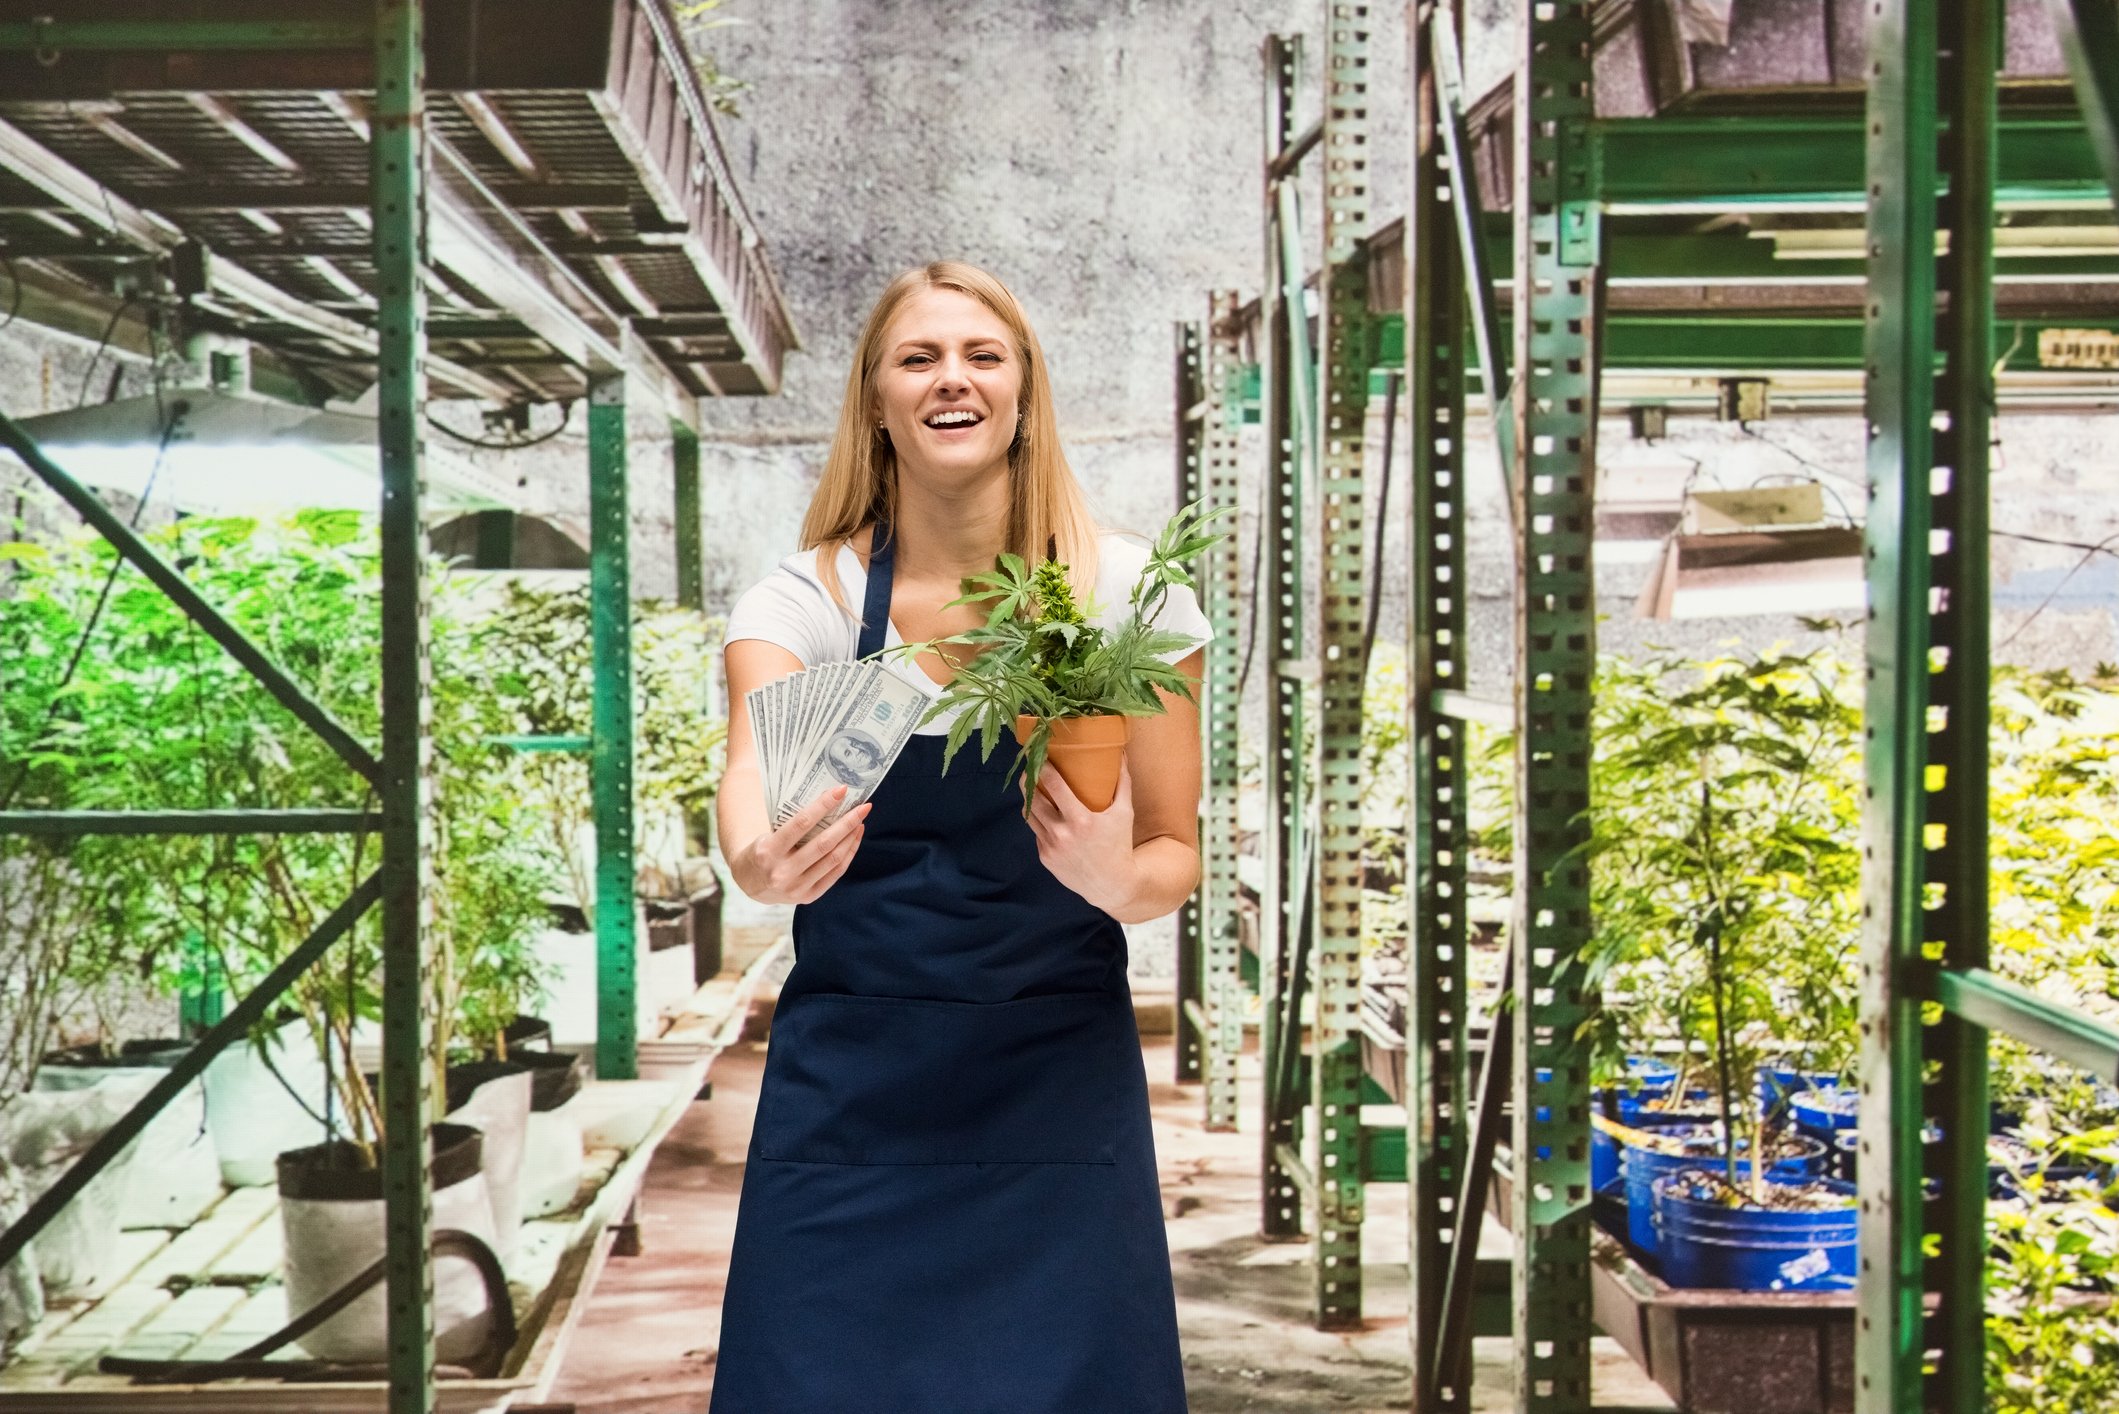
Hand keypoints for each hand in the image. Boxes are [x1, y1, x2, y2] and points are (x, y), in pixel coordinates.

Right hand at [727, 787, 870, 904]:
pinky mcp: (808, 896)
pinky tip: (854, 839)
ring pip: (833, 859)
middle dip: (847, 822)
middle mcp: (782, 873)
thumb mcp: (766, 834)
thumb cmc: (762, 850)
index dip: (823, 805)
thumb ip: (791, 823)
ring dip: (851, 837)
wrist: (751, 884)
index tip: (841, 790)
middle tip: (863, 806)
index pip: (800, 824)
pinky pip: (835, 873)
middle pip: (823, 844)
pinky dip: (848, 854)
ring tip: (860, 820)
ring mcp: (796, 888)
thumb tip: (826, 798)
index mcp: (768, 851)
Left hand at [1025, 760, 1140, 916]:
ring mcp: (1050, 847)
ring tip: (1032, 786)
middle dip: (1027, 779)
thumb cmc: (1119, 846)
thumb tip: (1121, 754)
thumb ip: (1123, 783)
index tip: (1039, 755)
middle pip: (1033, 798)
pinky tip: (1044, 813)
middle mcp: (1061, 834)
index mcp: (1081, 820)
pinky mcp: (1045, 857)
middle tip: (1029, 767)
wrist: (1111, 885)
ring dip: (1028, 798)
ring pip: (1029, 815)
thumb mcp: (1125, 813)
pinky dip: (1039, 820)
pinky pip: (1036, 832)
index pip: (1054, 786)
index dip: (1043, 767)